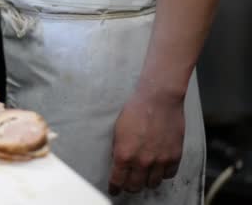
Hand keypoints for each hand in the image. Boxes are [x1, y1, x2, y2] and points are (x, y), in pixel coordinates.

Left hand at [109, 80, 185, 194]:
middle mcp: (142, 161)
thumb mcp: (118, 130)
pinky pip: (169, 174)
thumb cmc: (135, 110)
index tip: (114, 190)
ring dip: (147, 182)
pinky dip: (163, 174)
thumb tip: (119, 162)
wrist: (158, 99)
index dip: (115, 188)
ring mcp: (160, 160)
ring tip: (144, 177)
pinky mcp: (174, 156)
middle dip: (130, 187)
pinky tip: (159, 169)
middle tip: (129, 184)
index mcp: (124, 154)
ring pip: (153, 183)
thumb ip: (119, 149)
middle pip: (135, 186)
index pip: (118, 181)